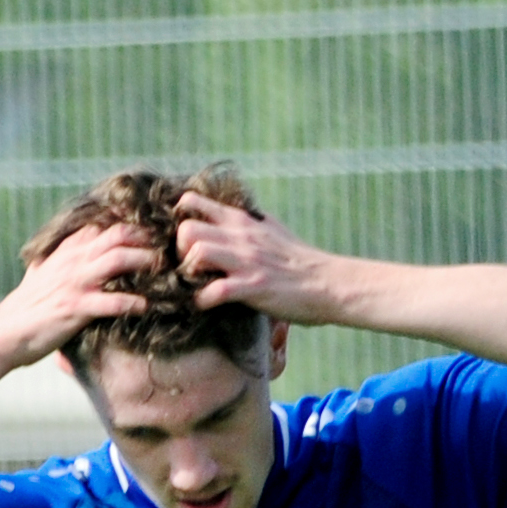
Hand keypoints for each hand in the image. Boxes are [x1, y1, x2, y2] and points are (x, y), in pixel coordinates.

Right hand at [0, 217, 160, 367]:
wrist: (6, 332)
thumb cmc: (27, 305)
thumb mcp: (43, 271)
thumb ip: (62, 256)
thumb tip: (77, 246)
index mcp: (68, 249)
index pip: (105, 225)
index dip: (133, 226)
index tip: (156, 233)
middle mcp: (73, 260)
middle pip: (118, 235)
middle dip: (147, 239)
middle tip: (170, 250)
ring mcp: (75, 282)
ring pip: (117, 260)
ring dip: (145, 263)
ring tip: (165, 272)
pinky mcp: (75, 307)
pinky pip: (112, 302)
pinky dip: (133, 303)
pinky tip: (147, 307)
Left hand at [173, 192, 346, 325]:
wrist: (329, 282)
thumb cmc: (299, 260)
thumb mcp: (270, 230)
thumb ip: (246, 222)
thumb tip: (229, 216)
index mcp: (242, 220)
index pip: (193, 202)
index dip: (177, 221)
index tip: (181, 241)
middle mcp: (241, 235)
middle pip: (187, 228)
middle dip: (178, 250)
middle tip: (186, 268)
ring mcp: (247, 261)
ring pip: (198, 252)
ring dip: (188, 273)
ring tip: (196, 285)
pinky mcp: (254, 287)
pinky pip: (215, 291)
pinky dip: (203, 301)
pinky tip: (207, 305)